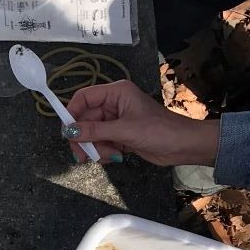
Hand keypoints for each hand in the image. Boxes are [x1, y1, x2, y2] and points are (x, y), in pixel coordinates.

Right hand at [65, 81, 221, 165]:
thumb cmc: (158, 131)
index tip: (67, 131)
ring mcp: (117, 120)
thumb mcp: (124, 130)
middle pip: (86, 119)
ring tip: (108, 156)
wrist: (183, 146)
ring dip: (96, 147)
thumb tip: (69, 131)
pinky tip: (115, 157)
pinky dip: (104, 152)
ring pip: (93, 133)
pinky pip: (102, 142)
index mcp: (116, 92)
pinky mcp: (120, 135)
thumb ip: (95, 131)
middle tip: (81, 156)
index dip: (72, 113)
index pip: (84, 97)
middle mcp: (114, 104)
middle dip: (84, 138)